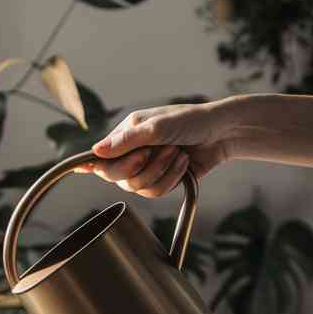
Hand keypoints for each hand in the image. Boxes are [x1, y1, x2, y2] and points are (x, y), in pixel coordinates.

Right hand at [78, 101, 230, 196]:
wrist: (222, 133)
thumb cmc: (191, 121)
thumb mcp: (158, 126)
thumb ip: (127, 141)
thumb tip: (96, 151)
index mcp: (126, 135)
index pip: (102, 158)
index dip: (98, 166)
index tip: (91, 169)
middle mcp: (132, 153)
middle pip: (118, 178)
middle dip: (141, 166)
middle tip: (156, 150)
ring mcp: (147, 169)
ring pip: (138, 188)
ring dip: (161, 171)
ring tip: (177, 153)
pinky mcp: (163, 181)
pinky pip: (156, 192)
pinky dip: (172, 178)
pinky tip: (183, 163)